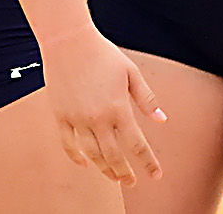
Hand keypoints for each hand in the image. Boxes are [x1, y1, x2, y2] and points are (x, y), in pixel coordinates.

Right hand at [39, 27, 164, 185]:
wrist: (68, 40)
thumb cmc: (102, 53)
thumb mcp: (131, 72)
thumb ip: (146, 98)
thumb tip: (162, 119)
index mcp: (119, 108)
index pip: (137, 144)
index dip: (148, 162)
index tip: (155, 175)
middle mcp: (98, 118)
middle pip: (113, 156)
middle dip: (124, 173)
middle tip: (130, 182)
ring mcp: (77, 118)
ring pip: (92, 154)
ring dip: (104, 169)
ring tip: (112, 177)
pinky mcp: (61, 115)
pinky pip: (68, 144)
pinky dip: (76, 157)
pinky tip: (85, 164)